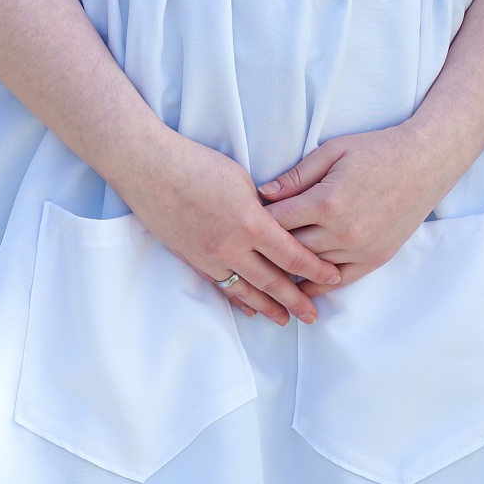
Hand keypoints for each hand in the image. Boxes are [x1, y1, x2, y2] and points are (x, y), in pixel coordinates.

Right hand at [112, 130, 341, 323]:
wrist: (149, 169)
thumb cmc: (197, 164)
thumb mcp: (242, 179)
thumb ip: (263, 207)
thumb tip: (279, 222)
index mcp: (251, 222)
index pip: (292, 255)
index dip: (315, 270)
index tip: (333, 278)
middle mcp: (232, 246)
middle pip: (273, 281)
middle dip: (297, 300)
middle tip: (314, 315)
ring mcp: (210, 257)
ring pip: (247, 290)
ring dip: (269, 307)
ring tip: (286, 320)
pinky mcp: (192, 259)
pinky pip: (221, 286)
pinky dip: (239, 299)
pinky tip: (251, 308)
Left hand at [257, 124, 464, 291]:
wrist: (425, 163)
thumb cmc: (377, 150)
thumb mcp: (333, 151)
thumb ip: (297, 175)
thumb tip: (263, 193)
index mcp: (327, 202)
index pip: (277, 221)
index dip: (256, 220)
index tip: (242, 219)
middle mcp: (342, 231)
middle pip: (290, 248)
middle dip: (268, 245)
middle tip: (248, 245)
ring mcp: (359, 249)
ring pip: (311, 268)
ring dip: (288, 266)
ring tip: (266, 266)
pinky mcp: (375, 259)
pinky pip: (337, 281)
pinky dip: (315, 285)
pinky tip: (298, 286)